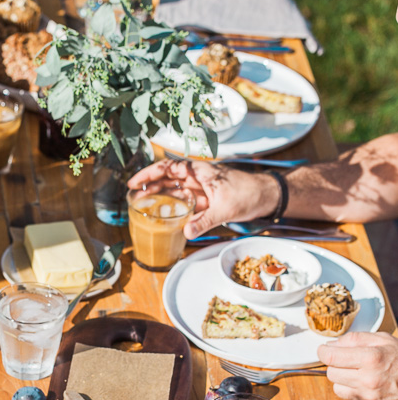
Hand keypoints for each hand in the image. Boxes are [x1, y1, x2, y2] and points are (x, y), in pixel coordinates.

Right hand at [127, 159, 279, 238]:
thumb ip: (204, 221)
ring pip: (175, 188)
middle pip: (168, 177)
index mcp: (201, 171)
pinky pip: (186, 200)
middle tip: (132, 195)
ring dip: (160, 194)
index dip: (150, 174)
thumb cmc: (250, 193)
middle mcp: (199, 177)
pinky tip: (165, 214)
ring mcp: (202, 188)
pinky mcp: (207, 199)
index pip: (169, 167)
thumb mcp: (225, 209)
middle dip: (150, 184)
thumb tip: (186, 232)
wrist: (268, 196)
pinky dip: (174, 206)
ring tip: (143, 203)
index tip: (135, 183)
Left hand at [318, 331, 397, 399]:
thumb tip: (332, 344)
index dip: (323, 352)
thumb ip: (355, 339)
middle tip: (347, 361)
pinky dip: (351, 391)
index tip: (324, 350)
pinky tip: (364, 385)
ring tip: (358, 373)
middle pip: (331, 373)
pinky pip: (348, 399)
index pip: (331, 356)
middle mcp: (367, 379)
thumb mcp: (383, 340)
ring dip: (342, 380)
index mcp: (371, 358)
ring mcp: (368, 396)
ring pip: (337, 388)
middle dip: (336, 365)